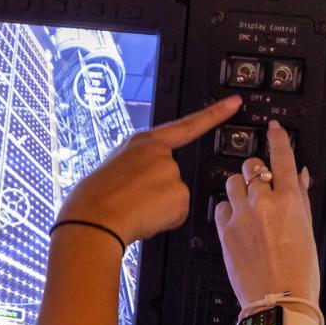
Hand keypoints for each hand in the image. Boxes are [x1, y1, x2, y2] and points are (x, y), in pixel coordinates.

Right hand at [57, 96, 241, 246]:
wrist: (92, 220)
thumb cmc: (93, 199)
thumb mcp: (115, 169)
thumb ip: (138, 168)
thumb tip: (145, 184)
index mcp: (142, 142)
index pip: (186, 125)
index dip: (213, 114)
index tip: (233, 104)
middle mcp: (161, 154)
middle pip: (173, 176)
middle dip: (159, 192)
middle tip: (133, 201)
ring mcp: (172, 173)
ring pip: (175, 198)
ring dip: (159, 208)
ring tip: (133, 209)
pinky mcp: (180, 194)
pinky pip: (177, 214)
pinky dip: (164, 221)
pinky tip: (144, 218)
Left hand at [214, 119, 320, 309]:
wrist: (279, 302)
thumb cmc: (299, 272)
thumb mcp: (308, 230)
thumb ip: (301, 198)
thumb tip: (300, 177)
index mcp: (290, 200)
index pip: (281, 156)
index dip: (277, 137)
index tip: (273, 128)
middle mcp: (263, 203)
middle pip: (252, 168)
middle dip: (256, 173)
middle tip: (261, 186)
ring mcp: (241, 216)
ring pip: (232, 184)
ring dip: (240, 188)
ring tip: (248, 205)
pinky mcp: (225, 231)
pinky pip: (221, 207)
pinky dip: (228, 209)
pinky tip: (237, 221)